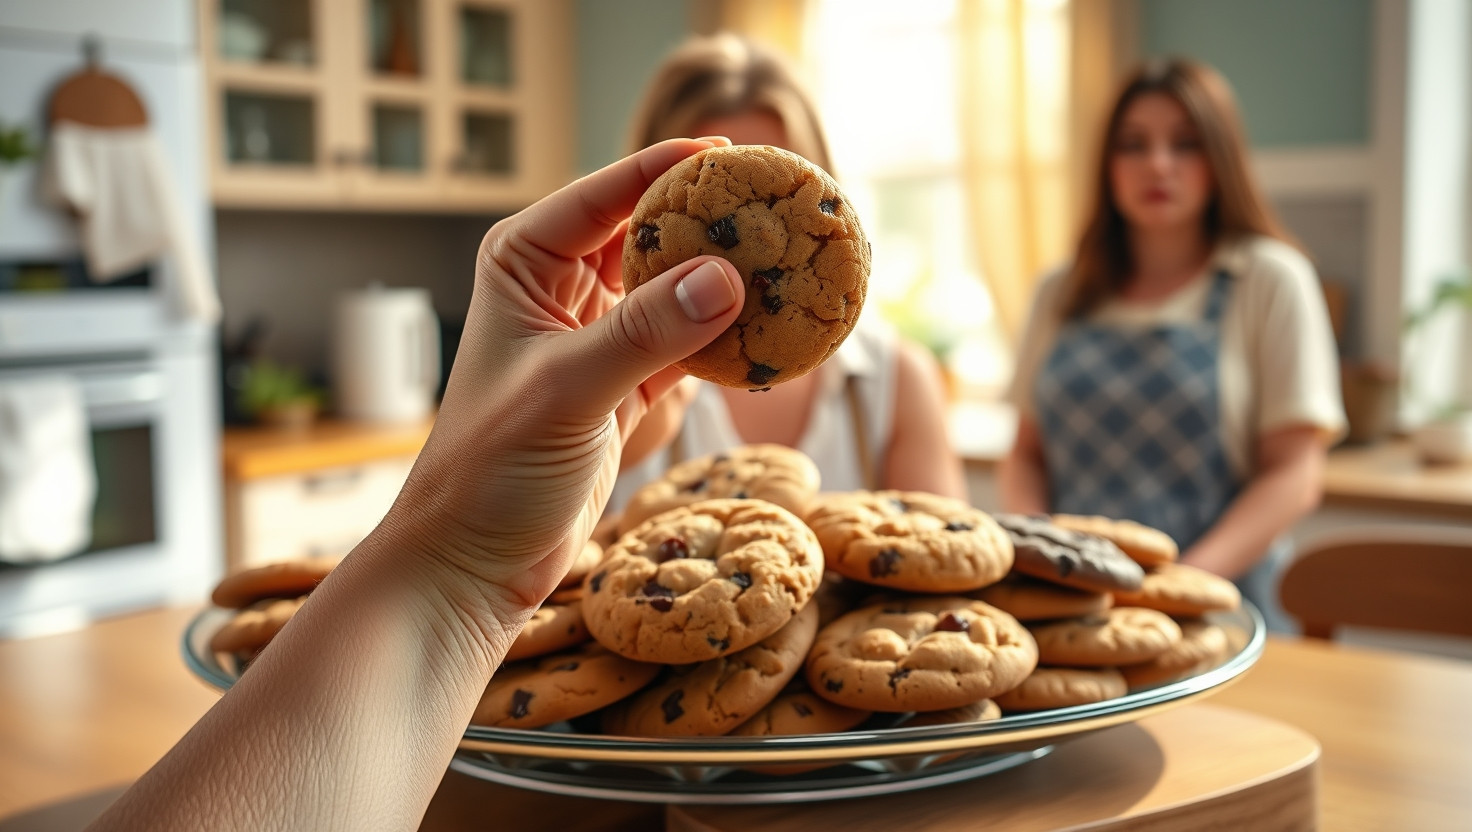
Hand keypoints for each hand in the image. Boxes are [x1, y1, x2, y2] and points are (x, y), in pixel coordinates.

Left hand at [383, 139, 743, 627]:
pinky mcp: (627, 381)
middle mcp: (562, 285)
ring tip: (793, 262)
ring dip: (728, 281)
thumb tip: (726, 278)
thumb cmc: (491, 470)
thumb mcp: (567, 391)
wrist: (475, 560)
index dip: (671, 169)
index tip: (738, 154)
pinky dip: (729, 339)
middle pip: (651, 232)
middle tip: (782, 207)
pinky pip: (690, 343)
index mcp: (526, 261)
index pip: (608, 194)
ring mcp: (599, 333)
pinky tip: (775, 330)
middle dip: (714, 222)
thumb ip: (644, 332)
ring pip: (677, 287)